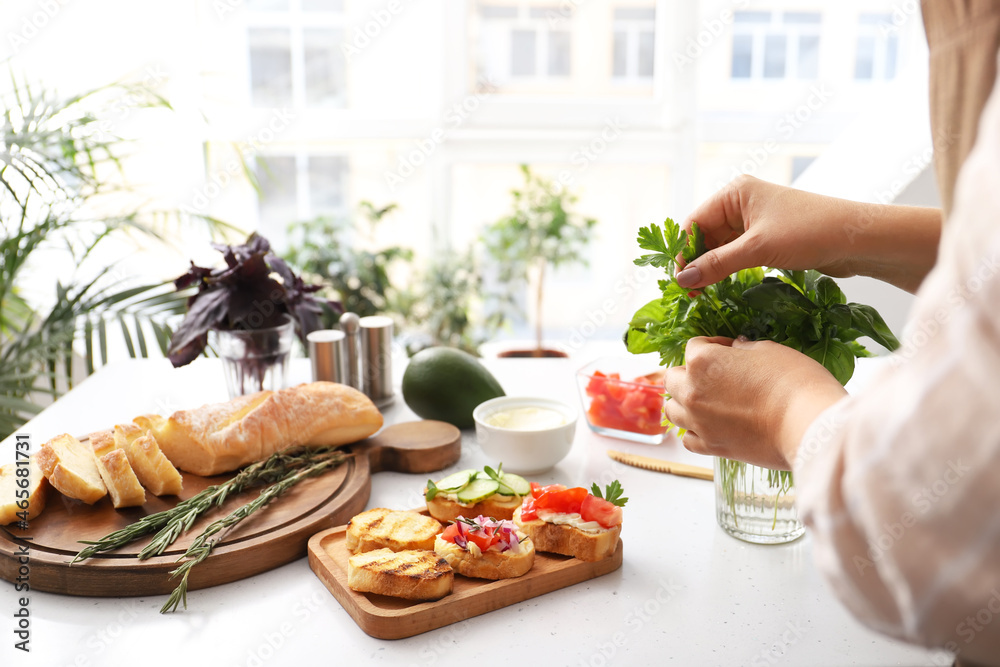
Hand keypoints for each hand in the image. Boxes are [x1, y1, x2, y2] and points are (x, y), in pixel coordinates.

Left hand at [663, 336, 846, 469]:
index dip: (713, 345)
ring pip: (673, 410)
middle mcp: (693, 392)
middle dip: (689, 373)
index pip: (694, 346)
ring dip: (683, 402)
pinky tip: (708, 426)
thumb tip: (735, 349)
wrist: (808, 424)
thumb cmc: (794, 382)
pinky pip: (687, 439)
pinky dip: (693, 431)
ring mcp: (699, 422)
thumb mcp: (769, 350)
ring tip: (704, 400)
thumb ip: (743, 350)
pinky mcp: (711, 447)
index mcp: (703, 362)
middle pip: (674, 379)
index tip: (728, 349)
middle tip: (714, 375)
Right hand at [675, 175, 940, 293]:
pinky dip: (729, 269)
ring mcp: (755, 220)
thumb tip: (681, 280)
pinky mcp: (768, 237)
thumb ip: (715, 264)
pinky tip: (724, 287)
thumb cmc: (810, 232)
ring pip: (720, 247)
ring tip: (705, 295)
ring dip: (713, 269)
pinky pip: (738, 254)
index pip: (694, 223)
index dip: (683, 253)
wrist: (859, 238)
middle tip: (691, 295)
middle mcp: (741, 203)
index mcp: (734, 193)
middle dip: (697, 263)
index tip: (679, 283)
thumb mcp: (757, 249)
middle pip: (705, 235)